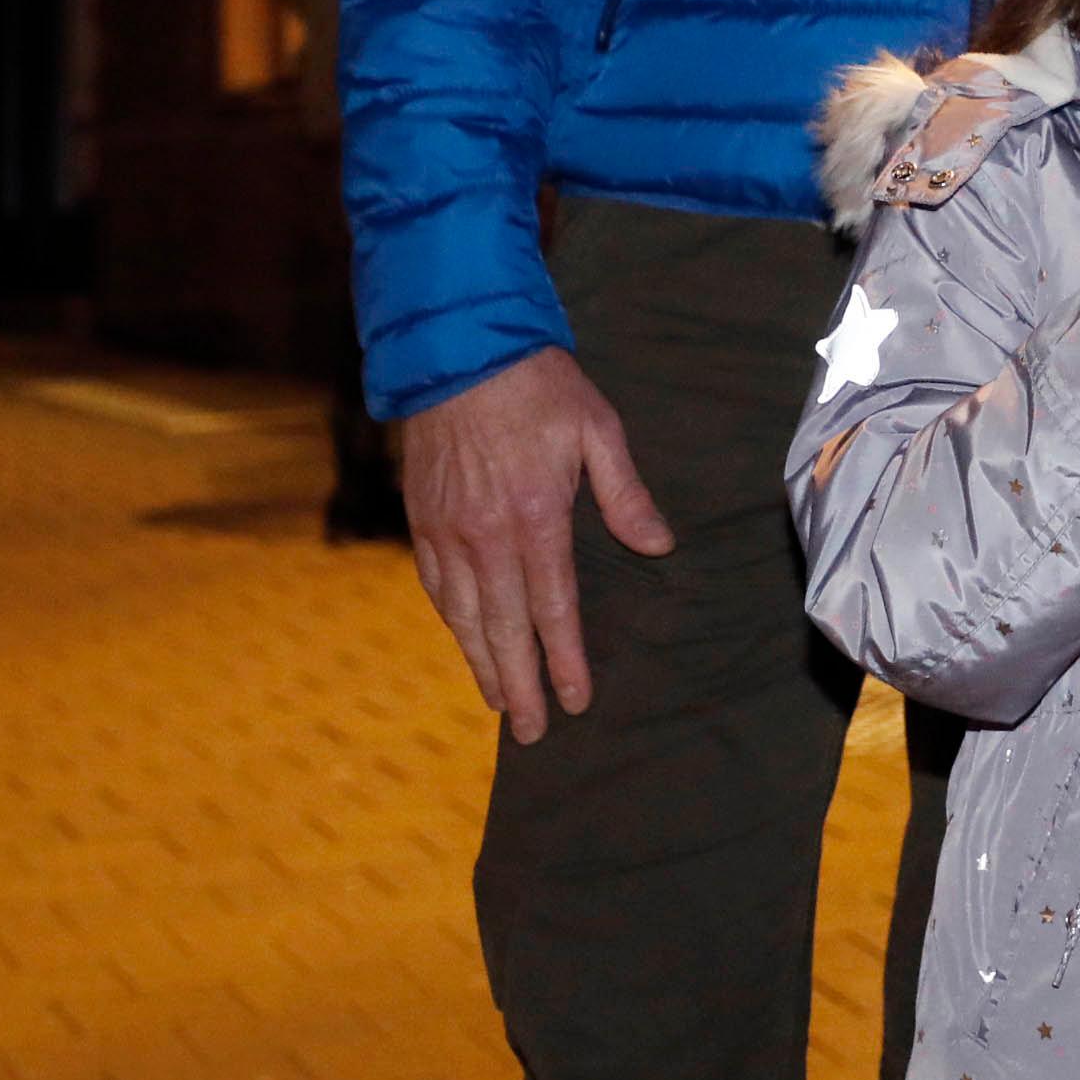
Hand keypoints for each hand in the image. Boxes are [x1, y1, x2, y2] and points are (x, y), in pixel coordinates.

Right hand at [397, 346, 673, 741]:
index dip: (563, 660)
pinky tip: (464, 641)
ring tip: (498, 702)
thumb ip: (625, 493)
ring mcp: (447, 531)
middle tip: (530, 732)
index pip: (552, 609)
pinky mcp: (421, 520)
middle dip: (518, 685)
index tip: (574, 701)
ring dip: (481, 664)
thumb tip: (658, 546)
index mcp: (535, 517)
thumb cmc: (537, 385)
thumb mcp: (597, 428)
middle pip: (503, 628)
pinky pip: (435, 587)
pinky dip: (451, 624)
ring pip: (463, 617)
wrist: (456, 347)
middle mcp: (485, 536)